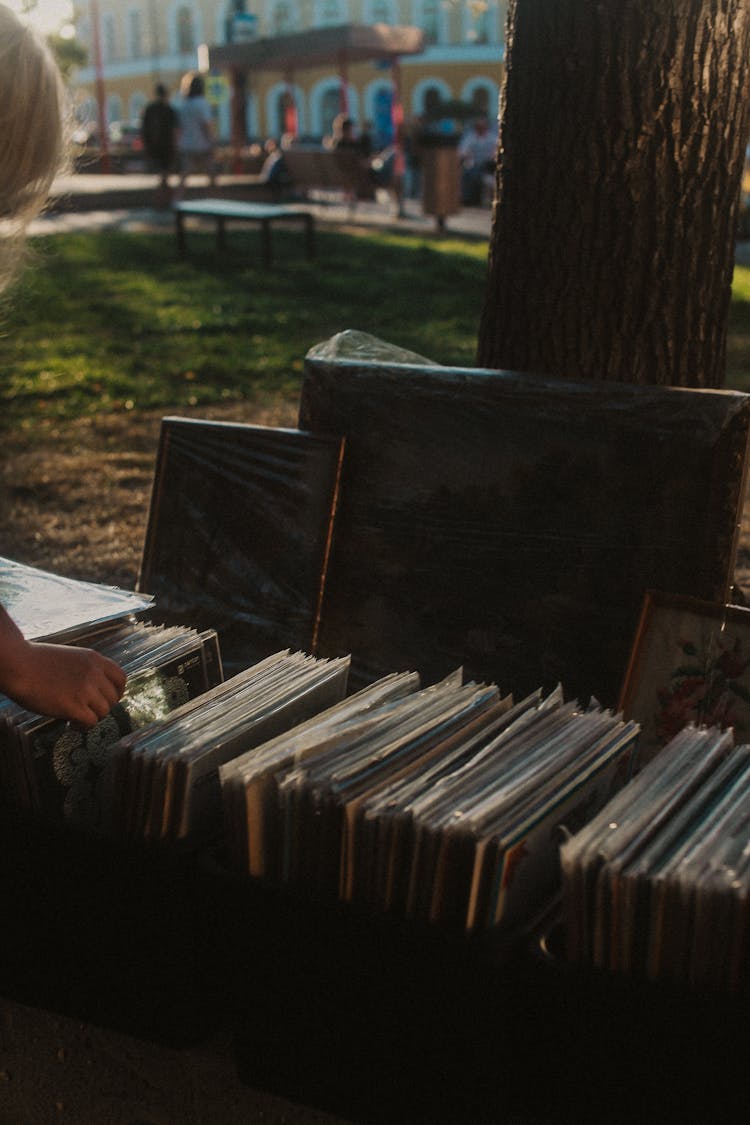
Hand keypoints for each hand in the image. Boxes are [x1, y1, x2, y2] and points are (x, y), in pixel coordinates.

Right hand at [4, 641, 126, 727]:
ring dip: (91, 718)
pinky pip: (91, 722)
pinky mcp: (74, 706)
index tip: (107, 699)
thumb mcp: (69, 657)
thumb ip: (85, 669)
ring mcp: (86, 689)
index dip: (116, 692)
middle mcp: (94, 673)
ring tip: (76, 720)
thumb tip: (93, 688)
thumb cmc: (35, 661)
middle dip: (102, 708)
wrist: (18, 665)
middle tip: (87, 711)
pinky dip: (83, 727)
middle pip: (113, 698)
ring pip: (103, 712)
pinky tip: (70, 725)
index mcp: (94, 659)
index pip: (121, 678)